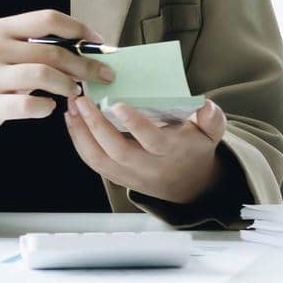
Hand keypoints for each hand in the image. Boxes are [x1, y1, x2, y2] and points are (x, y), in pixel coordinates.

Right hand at [0, 9, 115, 153]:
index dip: (79, 29)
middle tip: (103, 75)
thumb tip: (90, 47)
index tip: (99, 43)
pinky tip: (50, 107)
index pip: (48, 19)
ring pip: (42, 75)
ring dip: (68, 84)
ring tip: (76, 91)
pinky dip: (46, 107)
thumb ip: (41, 46)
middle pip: (51, 51)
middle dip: (85, 64)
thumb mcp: (10, 50)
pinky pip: (29, 105)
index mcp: (1, 28)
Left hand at [64, 97, 227, 204]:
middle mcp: (147, 166)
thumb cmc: (193, 149)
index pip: (152, 141)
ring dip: (80, 132)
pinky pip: (92, 161)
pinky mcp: (115, 175)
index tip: (118, 104)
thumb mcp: (210, 134)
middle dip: (96, 125)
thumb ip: (212, 120)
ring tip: (71, 106)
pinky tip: (71, 119)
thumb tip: (205, 106)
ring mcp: (128, 174)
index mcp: (171, 153)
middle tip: (82, 99)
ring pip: (99, 158)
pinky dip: (78, 141)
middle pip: (118, 151)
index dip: (135, 125)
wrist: (187, 184)